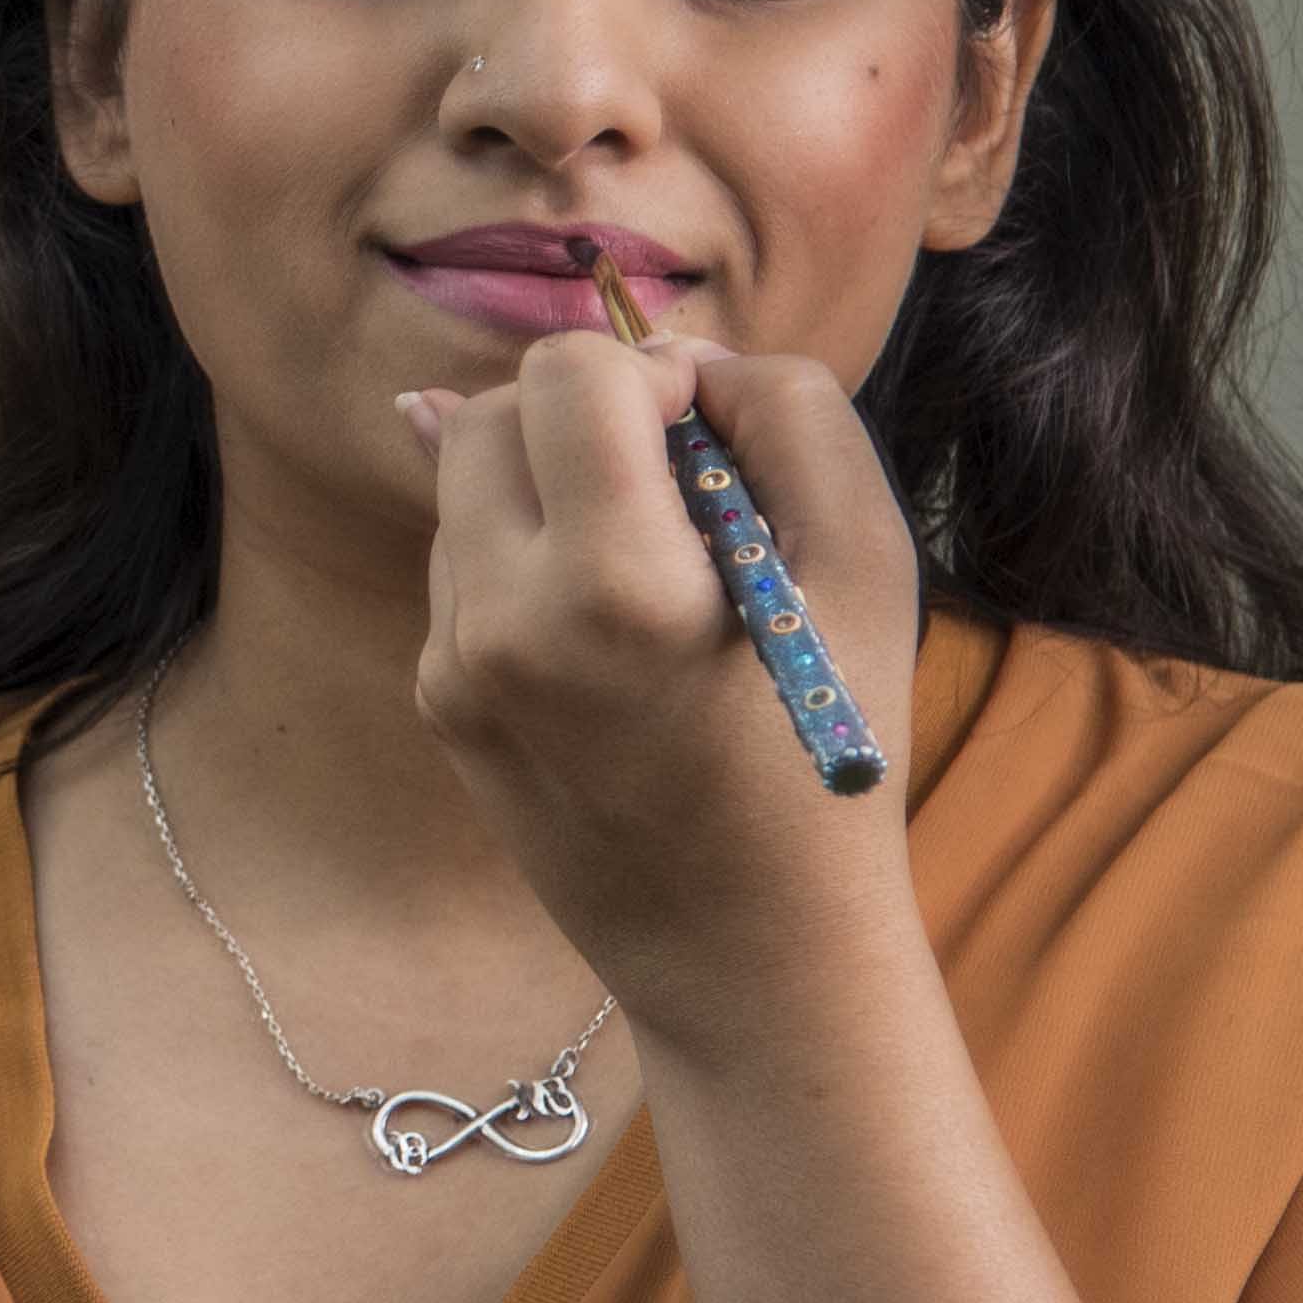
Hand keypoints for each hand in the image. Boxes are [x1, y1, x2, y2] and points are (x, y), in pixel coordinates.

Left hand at [407, 331, 920, 1060]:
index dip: (647, 374)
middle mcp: (502, 624)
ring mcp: (453, 667)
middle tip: (677, 487)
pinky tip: (609, 630)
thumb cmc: (832, 749)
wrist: (752, 951)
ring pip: (465, 480)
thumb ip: (786, 411)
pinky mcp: (438, 700)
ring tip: (651, 568)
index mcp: (613, 588)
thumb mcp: (864, 562)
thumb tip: (672, 350)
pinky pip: (462, 565)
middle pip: (493, 411)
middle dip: (580, 416)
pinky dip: (528, 558)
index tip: (706, 432)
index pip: (566, 374)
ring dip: (548, 483)